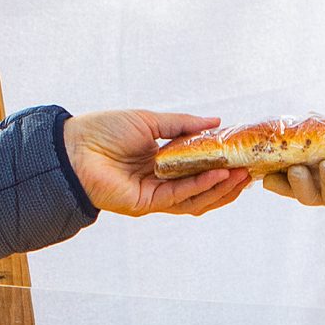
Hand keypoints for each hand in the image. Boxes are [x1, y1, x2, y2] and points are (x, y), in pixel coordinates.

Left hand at [64, 110, 249, 216]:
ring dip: (221, 187)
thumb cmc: (103, 130)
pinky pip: (179, 197)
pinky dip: (201, 187)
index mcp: (160, 163)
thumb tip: (216, 122)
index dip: (222, 164)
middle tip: (252, 171)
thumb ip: (183, 125)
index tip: (244, 156)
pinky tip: (219, 174)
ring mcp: (153, 195)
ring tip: (243, 175)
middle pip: (202, 188)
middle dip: (228, 182)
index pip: (198, 168)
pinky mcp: (145, 204)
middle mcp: (159, 182)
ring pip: (195, 198)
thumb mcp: (150, 121)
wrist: (72, 147)